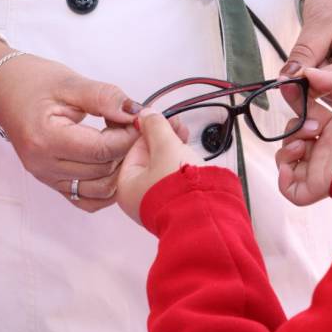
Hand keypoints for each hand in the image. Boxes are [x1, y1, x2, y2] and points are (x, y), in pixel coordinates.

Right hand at [0, 35, 141, 211]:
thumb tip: (135, 113)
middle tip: (129, 126)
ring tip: (118, 140)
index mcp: (45, 138)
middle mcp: (43, 165)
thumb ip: (105, 97)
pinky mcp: (52, 184)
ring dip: (119, 168)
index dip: (128, 136)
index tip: (137, 119)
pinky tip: (111, 162)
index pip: (101, 150)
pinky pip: (87, 200)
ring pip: (100, 190)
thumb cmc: (33, 82)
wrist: (3, 91)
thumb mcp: (70, 82)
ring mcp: (47, 178)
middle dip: (126, 149)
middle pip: (103, 171)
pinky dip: (106, 187)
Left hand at [117, 109, 202, 223]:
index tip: (162, 120)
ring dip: (175, 151)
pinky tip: (192, 158)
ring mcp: (156, 203)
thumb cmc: (181, 189)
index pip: (134, 147)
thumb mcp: (166, 146)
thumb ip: (155, 126)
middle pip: (149, 158)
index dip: (150, 130)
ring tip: (187, 140)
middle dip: (166, 140)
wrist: (205, 216)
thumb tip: (147, 115)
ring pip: (162, 168)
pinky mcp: (174, 206)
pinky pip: (173, 180)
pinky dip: (181, 167)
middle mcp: (137, 198)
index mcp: (125, 186)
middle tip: (178, 128)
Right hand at [275, 68, 331, 205]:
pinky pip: (291, 189)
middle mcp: (325, 149)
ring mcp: (320, 168)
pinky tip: (293, 162)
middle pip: (294, 138)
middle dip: (294, 128)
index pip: (305, 116)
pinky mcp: (318, 186)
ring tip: (303, 144)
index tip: (288, 90)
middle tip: (312, 127)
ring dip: (287, 149)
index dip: (296, 104)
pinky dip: (284, 177)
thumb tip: (307, 73)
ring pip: (288, 161)